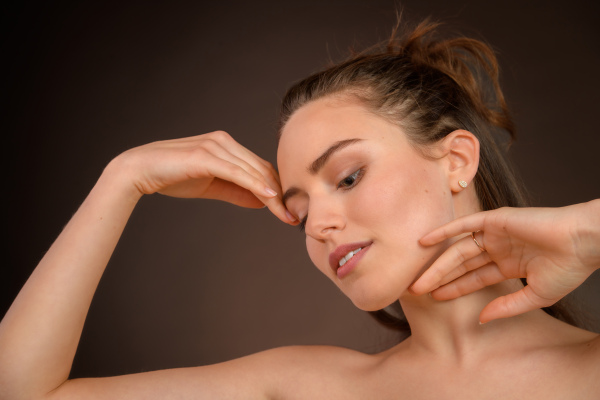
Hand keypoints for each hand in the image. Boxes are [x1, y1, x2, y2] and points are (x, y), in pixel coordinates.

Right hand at [110, 131, 296, 223]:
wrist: (140, 170)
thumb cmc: (173, 176)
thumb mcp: (212, 185)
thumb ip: (237, 191)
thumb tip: (262, 201)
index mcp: (227, 146)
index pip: (260, 168)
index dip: (277, 189)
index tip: (289, 210)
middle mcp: (224, 142)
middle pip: (261, 169)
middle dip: (280, 195)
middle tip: (293, 217)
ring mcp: (215, 146)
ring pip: (253, 171)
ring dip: (272, 194)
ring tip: (286, 213)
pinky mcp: (205, 155)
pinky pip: (236, 172)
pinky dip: (254, 184)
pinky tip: (269, 197)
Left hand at [410, 201, 599, 322]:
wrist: (583, 243)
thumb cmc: (567, 269)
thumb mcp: (535, 296)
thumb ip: (506, 306)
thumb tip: (482, 319)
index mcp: (508, 265)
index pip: (473, 278)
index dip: (453, 288)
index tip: (433, 298)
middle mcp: (498, 248)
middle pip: (460, 265)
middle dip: (439, 278)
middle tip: (416, 290)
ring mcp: (495, 233)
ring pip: (459, 249)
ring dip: (437, 263)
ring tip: (418, 277)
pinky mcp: (495, 219)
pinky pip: (464, 225)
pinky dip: (444, 231)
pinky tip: (425, 241)